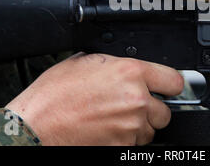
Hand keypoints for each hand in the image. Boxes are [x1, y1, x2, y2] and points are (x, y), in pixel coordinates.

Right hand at [6, 53, 183, 145]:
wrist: (35, 127)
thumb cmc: (53, 96)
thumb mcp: (84, 63)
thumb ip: (112, 63)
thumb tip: (122, 65)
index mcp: (130, 73)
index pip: (173, 80)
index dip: (170, 84)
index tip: (167, 87)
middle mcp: (136, 100)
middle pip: (165, 111)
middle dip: (152, 109)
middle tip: (132, 105)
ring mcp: (131, 127)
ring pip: (151, 130)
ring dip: (139, 126)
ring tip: (114, 118)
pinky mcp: (122, 147)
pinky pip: (135, 144)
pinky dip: (126, 139)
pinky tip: (108, 130)